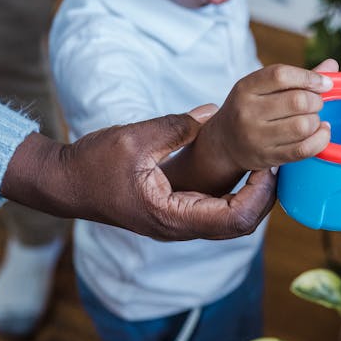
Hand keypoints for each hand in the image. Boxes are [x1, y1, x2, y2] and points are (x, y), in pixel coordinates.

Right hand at [1, 113, 275, 240]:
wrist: (63, 183)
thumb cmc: (92, 163)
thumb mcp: (135, 138)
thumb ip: (176, 126)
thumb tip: (211, 113)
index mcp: (172, 216)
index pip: (234, 219)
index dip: (260, 195)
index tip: (270, 166)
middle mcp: (179, 227)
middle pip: (240, 226)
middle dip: (264, 197)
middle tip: (277, 164)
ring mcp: (177, 223)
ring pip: (230, 221)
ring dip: (253, 198)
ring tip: (266, 165)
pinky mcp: (175, 214)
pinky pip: (216, 212)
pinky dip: (237, 196)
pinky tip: (244, 169)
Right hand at [207, 63, 335, 184]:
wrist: (224, 143)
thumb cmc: (249, 109)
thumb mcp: (262, 88)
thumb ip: (297, 78)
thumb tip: (332, 66)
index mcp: (246, 88)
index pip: (281, 75)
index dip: (309, 77)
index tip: (325, 83)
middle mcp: (247, 112)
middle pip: (297, 101)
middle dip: (316, 101)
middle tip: (315, 103)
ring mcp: (256, 137)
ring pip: (303, 126)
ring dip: (316, 121)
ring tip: (312, 119)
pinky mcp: (268, 157)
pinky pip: (304, 149)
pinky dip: (320, 139)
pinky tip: (320, 132)